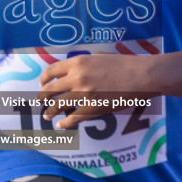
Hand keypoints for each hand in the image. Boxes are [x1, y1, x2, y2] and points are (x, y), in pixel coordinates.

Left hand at [38, 54, 156, 128]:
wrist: (142, 76)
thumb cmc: (124, 64)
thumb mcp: (99, 56)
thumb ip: (83, 63)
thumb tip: (72, 69)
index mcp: (77, 63)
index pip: (50, 71)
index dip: (43, 79)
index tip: (43, 84)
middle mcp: (77, 78)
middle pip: (50, 90)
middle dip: (42, 97)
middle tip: (40, 102)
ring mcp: (84, 95)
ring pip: (58, 106)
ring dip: (50, 112)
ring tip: (46, 115)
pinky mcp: (93, 109)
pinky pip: (73, 118)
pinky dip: (65, 123)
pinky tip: (61, 124)